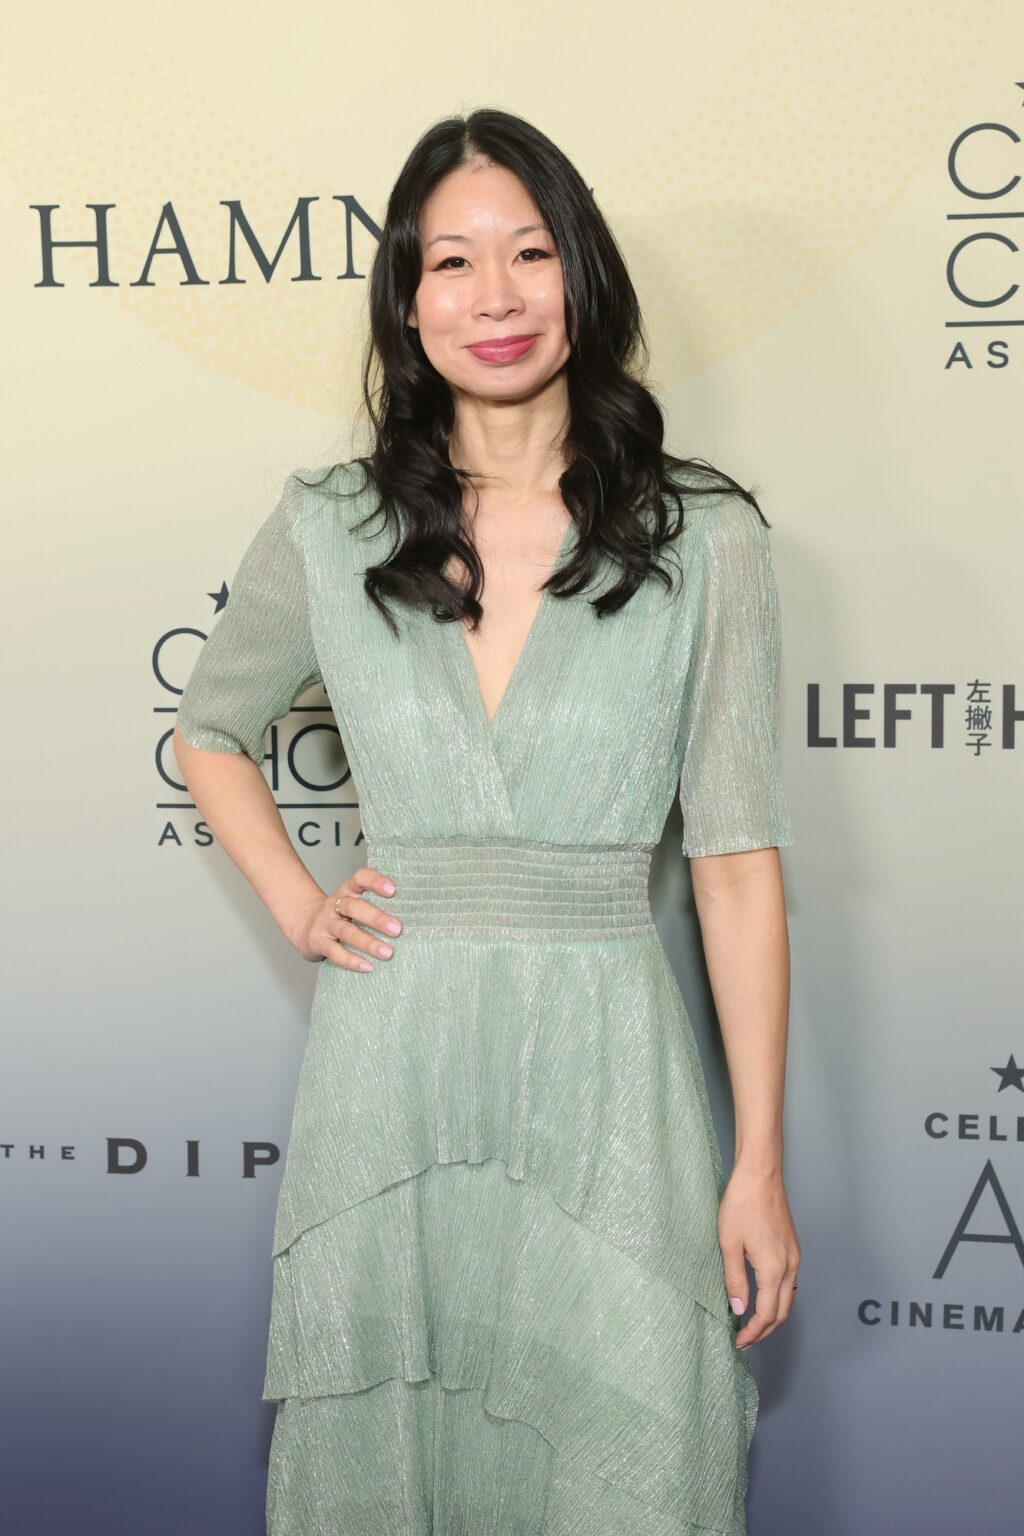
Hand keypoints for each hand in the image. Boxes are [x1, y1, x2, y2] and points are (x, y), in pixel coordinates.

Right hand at [290, 866, 402, 970]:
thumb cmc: (341, 916)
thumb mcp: (354, 903)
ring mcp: (325, 923)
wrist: (304, 926)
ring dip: (369, 943)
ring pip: (347, 932)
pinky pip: (335, 952)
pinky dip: (352, 960)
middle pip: (354, 907)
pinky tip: (368, 966)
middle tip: (397, 929)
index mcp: (347, 891)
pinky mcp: (318, 942)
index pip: (359, 878)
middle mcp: (334, 905)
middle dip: (376, 918)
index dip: (375, 881)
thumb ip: (376, 905)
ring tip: (388, 952)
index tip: (393, 890)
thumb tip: (415, 918)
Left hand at [718, 1164, 800, 1348]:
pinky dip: (778, 1297)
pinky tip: (762, 1296)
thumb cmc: (742, 1204)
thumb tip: (739, 1310)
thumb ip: (735, 1280)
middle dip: (765, 1330)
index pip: (767, 1314)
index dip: (753, 1332)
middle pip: (783, 1311)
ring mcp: (795, 1256)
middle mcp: (790, 1265)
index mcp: (774, 1268)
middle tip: (745, 1339)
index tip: (738, 1341)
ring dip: (773, 1315)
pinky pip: (789, 1282)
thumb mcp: (729, 1244)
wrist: (760, 1174)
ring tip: (751, 1323)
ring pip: (788, 1297)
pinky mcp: (793, 1247)